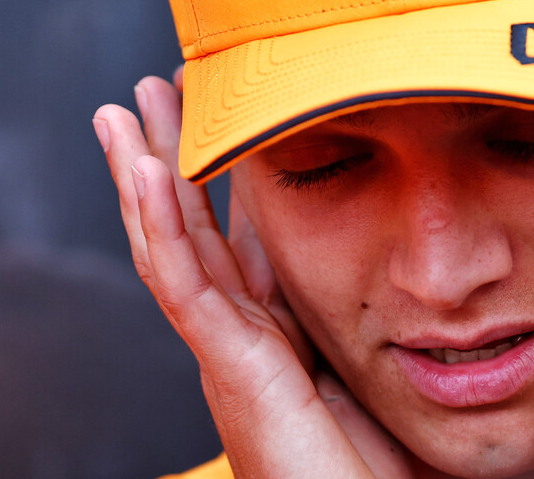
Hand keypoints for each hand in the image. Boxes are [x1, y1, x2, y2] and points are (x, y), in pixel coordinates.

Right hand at [93, 77, 409, 477]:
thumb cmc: (390, 466)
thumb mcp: (382, 366)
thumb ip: (381, 312)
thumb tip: (412, 260)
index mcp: (273, 333)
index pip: (230, 237)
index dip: (212, 176)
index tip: (208, 114)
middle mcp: (241, 338)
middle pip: (187, 231)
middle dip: (163, 161)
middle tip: (146, 93)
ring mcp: (229, 355)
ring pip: (170, 250)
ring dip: (142, 178)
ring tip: (120, 115)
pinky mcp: (232, 373)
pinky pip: (186, 290)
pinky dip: (160, 230)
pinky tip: (145, 175)